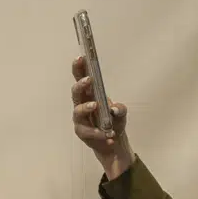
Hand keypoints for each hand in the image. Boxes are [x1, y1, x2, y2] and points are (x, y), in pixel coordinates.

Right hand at [71, 57, 134, 179]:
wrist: (112, 141)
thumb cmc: (113, 121)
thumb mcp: (121, 112)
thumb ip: (121, 108)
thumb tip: (114, 109)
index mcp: (90, 94)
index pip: (82, 78)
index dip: (79, 68)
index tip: (81, 58)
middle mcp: (81, 104)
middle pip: (76, 92)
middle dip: (80, 85)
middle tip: (89, 80)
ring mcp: (80, 118)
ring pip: (78, 110)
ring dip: (86, 107)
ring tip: (95, 106)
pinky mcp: (81, 131)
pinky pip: (87, 131)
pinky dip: (98, 132)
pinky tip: (108, 135)